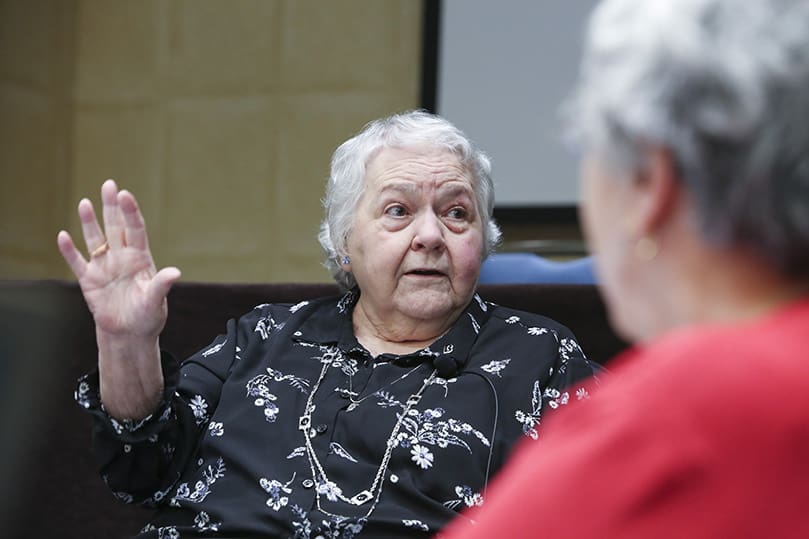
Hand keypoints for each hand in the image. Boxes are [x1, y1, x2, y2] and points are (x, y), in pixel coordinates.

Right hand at [57, 179, 180, 418]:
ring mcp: (104, 267)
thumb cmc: (148, 316)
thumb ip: (162, 285)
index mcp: (140, 259)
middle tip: (109, 184)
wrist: (130, 333)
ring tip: (85, 202)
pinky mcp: (89, 280)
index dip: (131, 213)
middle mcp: (122, 258)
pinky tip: (63, 235)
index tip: (126, 195)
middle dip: (112, 206)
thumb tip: (175, 272)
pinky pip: (78, 262)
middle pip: (116, 227)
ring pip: (96, 239)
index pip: (135, 230)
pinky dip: (70, 251)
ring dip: (89, 223)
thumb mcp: (156, 301)